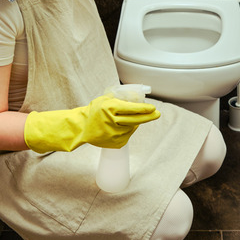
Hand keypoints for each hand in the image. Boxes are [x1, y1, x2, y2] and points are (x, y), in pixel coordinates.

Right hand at [23, 95, 159, 152]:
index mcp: (110, 108)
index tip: (153, 108)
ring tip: (127, 119)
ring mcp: (113, 134)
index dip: (143, 108)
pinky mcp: (114, 143)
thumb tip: (137, 96)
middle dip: (148, 117)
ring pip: (132, 128)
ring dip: (135, 123)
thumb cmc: (93, 111)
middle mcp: (112, 121)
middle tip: (157, 114)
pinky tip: (120, 127)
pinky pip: (127, 136)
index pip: (131, 108)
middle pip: (135, 120)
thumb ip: (120, 97)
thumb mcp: (105, 99)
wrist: (81, 128)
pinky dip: (127, 130)